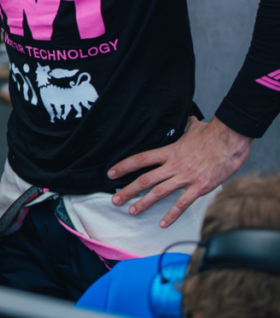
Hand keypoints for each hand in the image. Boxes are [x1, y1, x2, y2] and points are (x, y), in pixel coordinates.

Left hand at [107, 116, 251, 227]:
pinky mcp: (199, 187)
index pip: (140, 159)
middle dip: (128, 190)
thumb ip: (187, 126)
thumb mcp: (194, 128)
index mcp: (169, 152)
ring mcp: (185, 177)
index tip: (111, 173)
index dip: (124, 166)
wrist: (231, 140)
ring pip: (158, 192)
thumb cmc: (213, 134)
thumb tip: (189, 119)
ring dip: (143, 203)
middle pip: (145, 179)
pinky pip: (182, 203)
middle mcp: (173, 165)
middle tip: (115, 200)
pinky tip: (163, 223)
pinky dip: (172, 215)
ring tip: (132, 211)